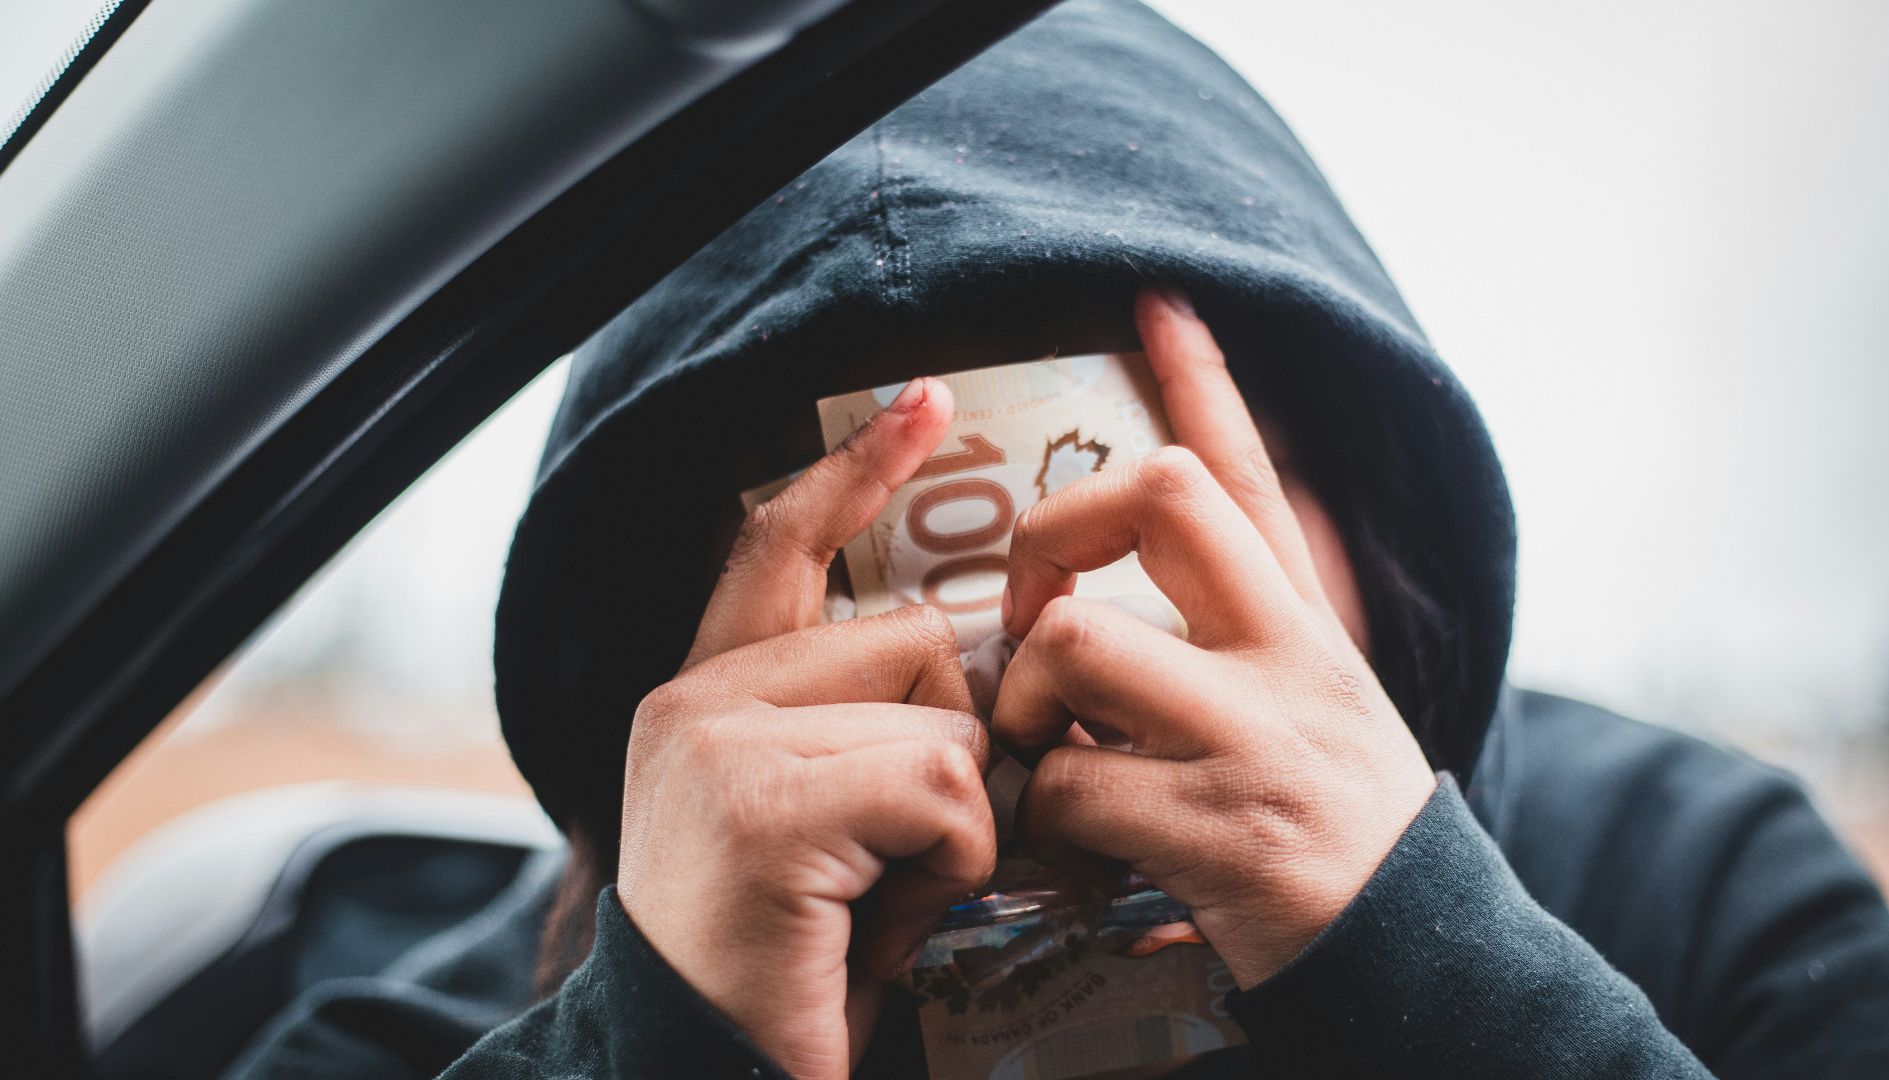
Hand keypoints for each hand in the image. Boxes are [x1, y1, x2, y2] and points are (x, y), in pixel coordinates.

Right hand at [617, 378, 996, 1079]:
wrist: (711, 1077)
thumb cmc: (794, 960)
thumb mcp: (825, 820)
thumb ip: (866, 723)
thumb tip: (985, 662)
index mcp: (707, 694)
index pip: (781, 544)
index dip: (855, 469)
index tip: (925, 401)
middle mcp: (694, 700)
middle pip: (916, 638)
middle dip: (953, 744)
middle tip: (902, 853)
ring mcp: (717, 743)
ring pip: (938, 712)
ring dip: (955, 818)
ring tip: (884, 893)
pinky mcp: (759, 803)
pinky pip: (939, 777)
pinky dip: (954, 857)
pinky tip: (886, 916)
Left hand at [992, 287, 1437, 989]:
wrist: (1411, 949)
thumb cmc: (1340, 821)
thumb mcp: (1321, 697)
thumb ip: (1250, 621)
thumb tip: (1175, 540)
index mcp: (1306, 623)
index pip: (1251, 474)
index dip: (1201, 382)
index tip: (1156, 302)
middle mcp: (1286, 660)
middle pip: (1158, 501)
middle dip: (1055, 532)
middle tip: (1032, 606)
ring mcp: (1248, 741)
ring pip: (1078, 645)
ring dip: (1023, 700)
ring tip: (1039, 742)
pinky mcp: (1208, 832)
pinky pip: (1063, 780)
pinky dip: (1037, 807)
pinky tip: (1065, 833)